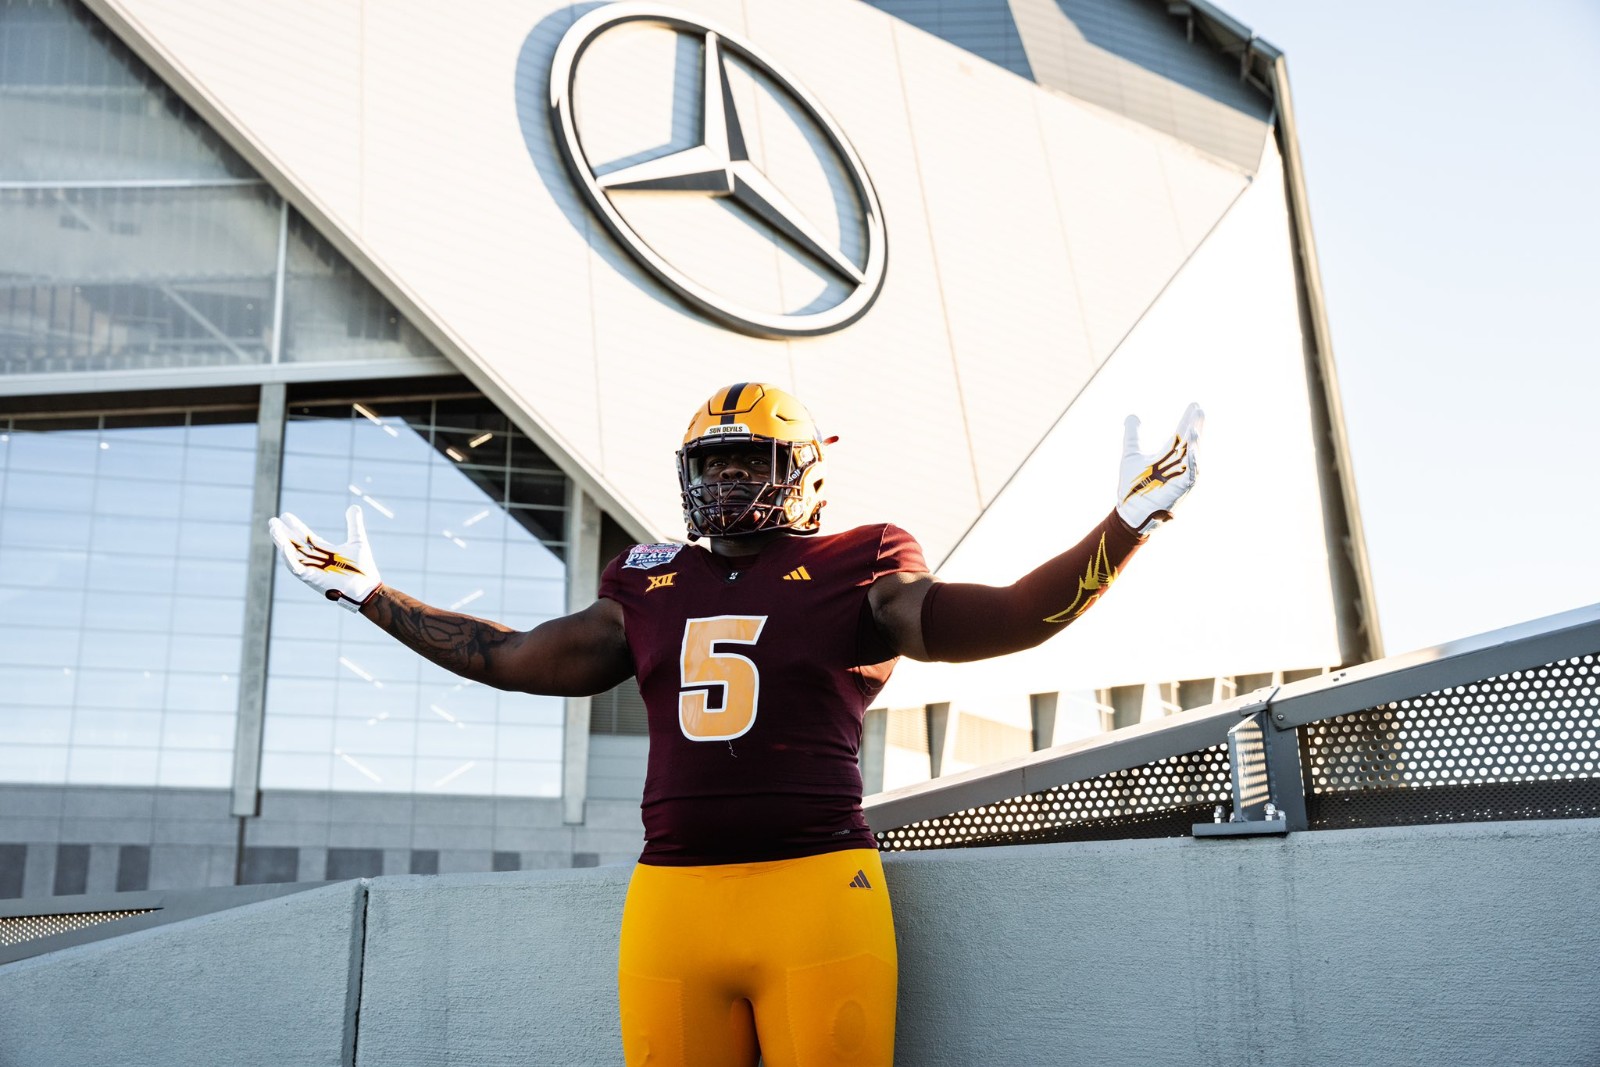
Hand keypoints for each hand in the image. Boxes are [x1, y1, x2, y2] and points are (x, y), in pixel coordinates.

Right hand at [268, 505, 382, 611]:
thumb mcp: (357, 540)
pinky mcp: (312, 578)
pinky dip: (289, 559)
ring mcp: (312, 568)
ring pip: (292, 555)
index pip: (305, 536)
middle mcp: (315, 559)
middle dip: (283, 533)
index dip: (295, 526)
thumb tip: (354, 506)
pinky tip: (283, 547)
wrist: (368, 588)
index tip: (286, 516)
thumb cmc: (363, 568)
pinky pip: (297, 568)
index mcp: (323, 550)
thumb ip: (354, 524)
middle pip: (294, 544)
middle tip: (272, 521)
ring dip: (282, 543)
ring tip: (273, 530)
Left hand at [1115, 402, 1202, 533]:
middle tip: (1199, 409)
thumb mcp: (1131, 454)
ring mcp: (1181, 476)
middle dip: (1195, 426)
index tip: (1195, 405)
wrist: (1129, 510)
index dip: (1188, 420)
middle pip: (1189, 442)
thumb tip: (1133, 415)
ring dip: (1195, 443)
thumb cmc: (1132, 485)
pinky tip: (1193, 448)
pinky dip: (1193, 462)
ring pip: (1192, 456)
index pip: (1181, 434)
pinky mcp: (1181, 488)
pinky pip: (1191, 474)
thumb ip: (1132, 435)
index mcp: (1168, 455)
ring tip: (1195, 428)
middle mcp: (1177, 464)